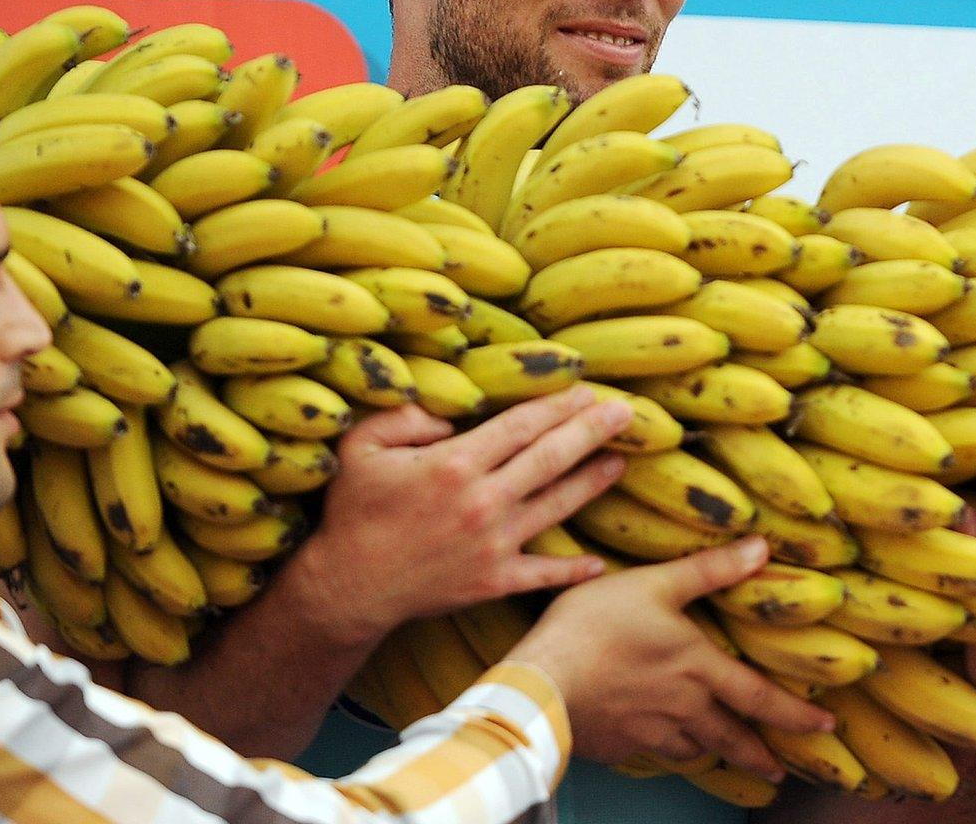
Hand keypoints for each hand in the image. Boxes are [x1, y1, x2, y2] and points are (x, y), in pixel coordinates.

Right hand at [283, 387, 629, 647]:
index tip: (585, 389)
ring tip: (620, 463)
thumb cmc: (353, 513)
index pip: (521, 425)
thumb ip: (403, 416)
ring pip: (557, 506)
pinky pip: (544, 572)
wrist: (348, 587)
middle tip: (627, 414)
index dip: (557, 404)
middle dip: (592, 431)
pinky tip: (600, 562)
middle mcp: (483, 501)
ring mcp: (494, 545)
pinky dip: (574, 568)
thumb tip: (449, 412)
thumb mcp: (361, 448)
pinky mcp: (494, 581)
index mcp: (455, 463)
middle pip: (551, 457)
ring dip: (593, 482)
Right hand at [509, 536, 833, 778]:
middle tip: (780, 770)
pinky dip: (662, 749)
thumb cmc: (594, 627)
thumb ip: (708, 570)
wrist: (541, 684)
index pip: (760, 698)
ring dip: (713, 752)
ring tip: (720, 754)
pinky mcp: (617, 745)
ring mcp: (649, 732)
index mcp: (698, 669)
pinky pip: (650, 752)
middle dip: (759, 754)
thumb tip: (762, 548)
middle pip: (731, 737)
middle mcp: (682, 707)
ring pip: (692, 748)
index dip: (795, 714)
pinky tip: (656, 744)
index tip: (824, 728)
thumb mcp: (653, 584)